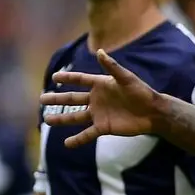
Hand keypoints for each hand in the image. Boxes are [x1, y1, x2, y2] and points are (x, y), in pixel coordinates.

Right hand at [39, 50, 161, 147]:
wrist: (153, 112)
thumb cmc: (141, 92)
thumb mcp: (126, 78)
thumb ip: (112, 67)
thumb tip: (99, 51)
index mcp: (101, 85)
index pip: (80, 80)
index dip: (68, 78)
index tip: (54, 77)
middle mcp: (97, 99)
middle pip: (72, 99)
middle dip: (57, 99)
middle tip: (41, 99)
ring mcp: (99, 114)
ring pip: (76, 117)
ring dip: (61, 119)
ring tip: (47, 120)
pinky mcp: (104, 127)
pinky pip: (87, 134)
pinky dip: (77, 139)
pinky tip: (66, 143)